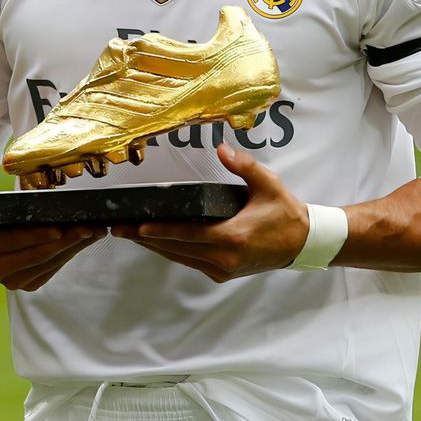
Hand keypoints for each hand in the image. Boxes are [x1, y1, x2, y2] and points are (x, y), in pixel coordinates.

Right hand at [0, 147, 105, 290]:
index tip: (59, 226)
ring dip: (73, 248)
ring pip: (47, 264)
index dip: (37, 235)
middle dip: (65, 241)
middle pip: (36, 255)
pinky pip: (50, 270)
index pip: (13, 240)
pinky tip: (84, 240)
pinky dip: (68, 255)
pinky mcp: (24, 283)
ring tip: (94, 230)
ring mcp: (10, 280)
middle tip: (88, 226)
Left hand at [111, 143, 308, 280]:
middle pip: (176, 248)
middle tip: (119, 228)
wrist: (302, 243)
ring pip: (180, 258)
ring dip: (155, 247)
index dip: (160, 232)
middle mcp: (225, 257)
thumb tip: (222, 148)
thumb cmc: (284, 211)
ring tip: (130, 234)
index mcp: (233, 236)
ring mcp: (223, 268)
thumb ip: (244, 166)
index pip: (188, 234)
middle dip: (146, 239)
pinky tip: (156, 242)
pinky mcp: (223, 272)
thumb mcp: (268, 184)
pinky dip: (172, 251)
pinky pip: (190, 262)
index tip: (137, 228)